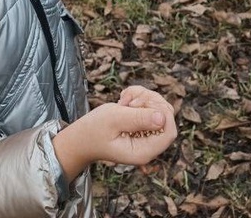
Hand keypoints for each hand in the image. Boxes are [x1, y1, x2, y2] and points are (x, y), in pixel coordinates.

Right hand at [53, 90, 175, 180]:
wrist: (81, 137)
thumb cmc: (94, 129)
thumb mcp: (114, 119)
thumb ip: (138, 118)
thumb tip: (162, 118)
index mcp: (143, 152)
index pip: (169, 132)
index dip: (162, 112)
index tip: (142, 101)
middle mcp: (148, 147)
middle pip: (166, 117)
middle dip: (150, 101)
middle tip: (128, 100)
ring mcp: (145, 138)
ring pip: (159, 108)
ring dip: (143, 97)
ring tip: (124, 98)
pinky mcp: (141, 128)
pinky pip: (149, 106)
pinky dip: (139, 97)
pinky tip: (125, 98)